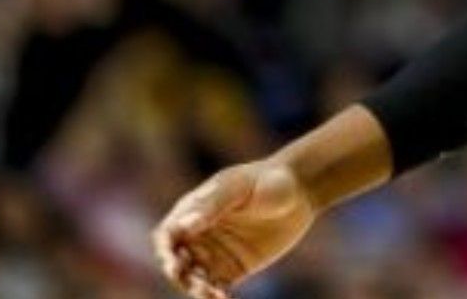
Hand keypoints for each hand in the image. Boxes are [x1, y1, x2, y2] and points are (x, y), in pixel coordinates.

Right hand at [152, 159, 316, 297]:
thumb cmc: (267, 180)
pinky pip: (217, 287)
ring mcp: (215, 253)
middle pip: (176, 261)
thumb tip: (184, 225)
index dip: (165, 250)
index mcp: (193, 211)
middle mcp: (199, 235)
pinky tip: (223, 298)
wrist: (301, 191)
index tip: (174, 262)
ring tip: (212, 294)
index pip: (168, 234)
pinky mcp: (233, 269)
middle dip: (179, 274)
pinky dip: (214, 295)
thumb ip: (213, 205)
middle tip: (193, 281)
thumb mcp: (239, 187)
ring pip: (194, 278)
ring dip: (196, 288)